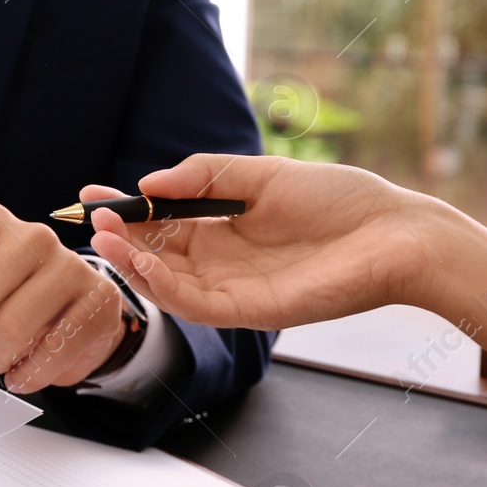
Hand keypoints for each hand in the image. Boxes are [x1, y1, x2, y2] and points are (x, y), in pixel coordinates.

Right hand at [86, 154, 438, 330]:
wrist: (395, 233)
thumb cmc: (340, 200)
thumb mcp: (262, 174)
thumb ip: (205, 175)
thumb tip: (150, 182)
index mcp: (224, 229)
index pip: (160, 223)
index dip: (126, 210)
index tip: (91, 194)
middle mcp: (222, 263)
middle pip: (155, 254)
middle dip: (121, 237)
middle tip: (94, 217)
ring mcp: (233, 289)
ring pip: (166, 283)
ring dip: (131, 263)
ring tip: (105, 237)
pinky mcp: (249, 311)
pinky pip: (194, 304)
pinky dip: (163, 285)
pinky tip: (141, 262)